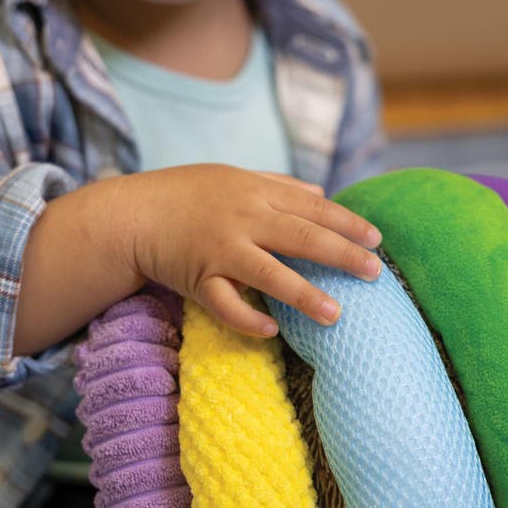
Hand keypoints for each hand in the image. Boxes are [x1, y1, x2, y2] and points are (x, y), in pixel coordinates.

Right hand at [124, 164, 381, 338]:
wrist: (132, 214)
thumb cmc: (187, 195)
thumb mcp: (234, 178)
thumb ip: (278, 186)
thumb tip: (321, 193)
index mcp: (255, 192)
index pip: (311, 208)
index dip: (346, 223)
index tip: (376, 238)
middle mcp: (242, 219)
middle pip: (301, 237)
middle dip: (341, 255)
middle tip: (375, 273)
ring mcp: (220, 250)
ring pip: (268, 274)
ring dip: (305, 295)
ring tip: (337, 315)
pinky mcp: (198, 278)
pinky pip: (226, 304)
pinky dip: (248, 318)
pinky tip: (272, 330)